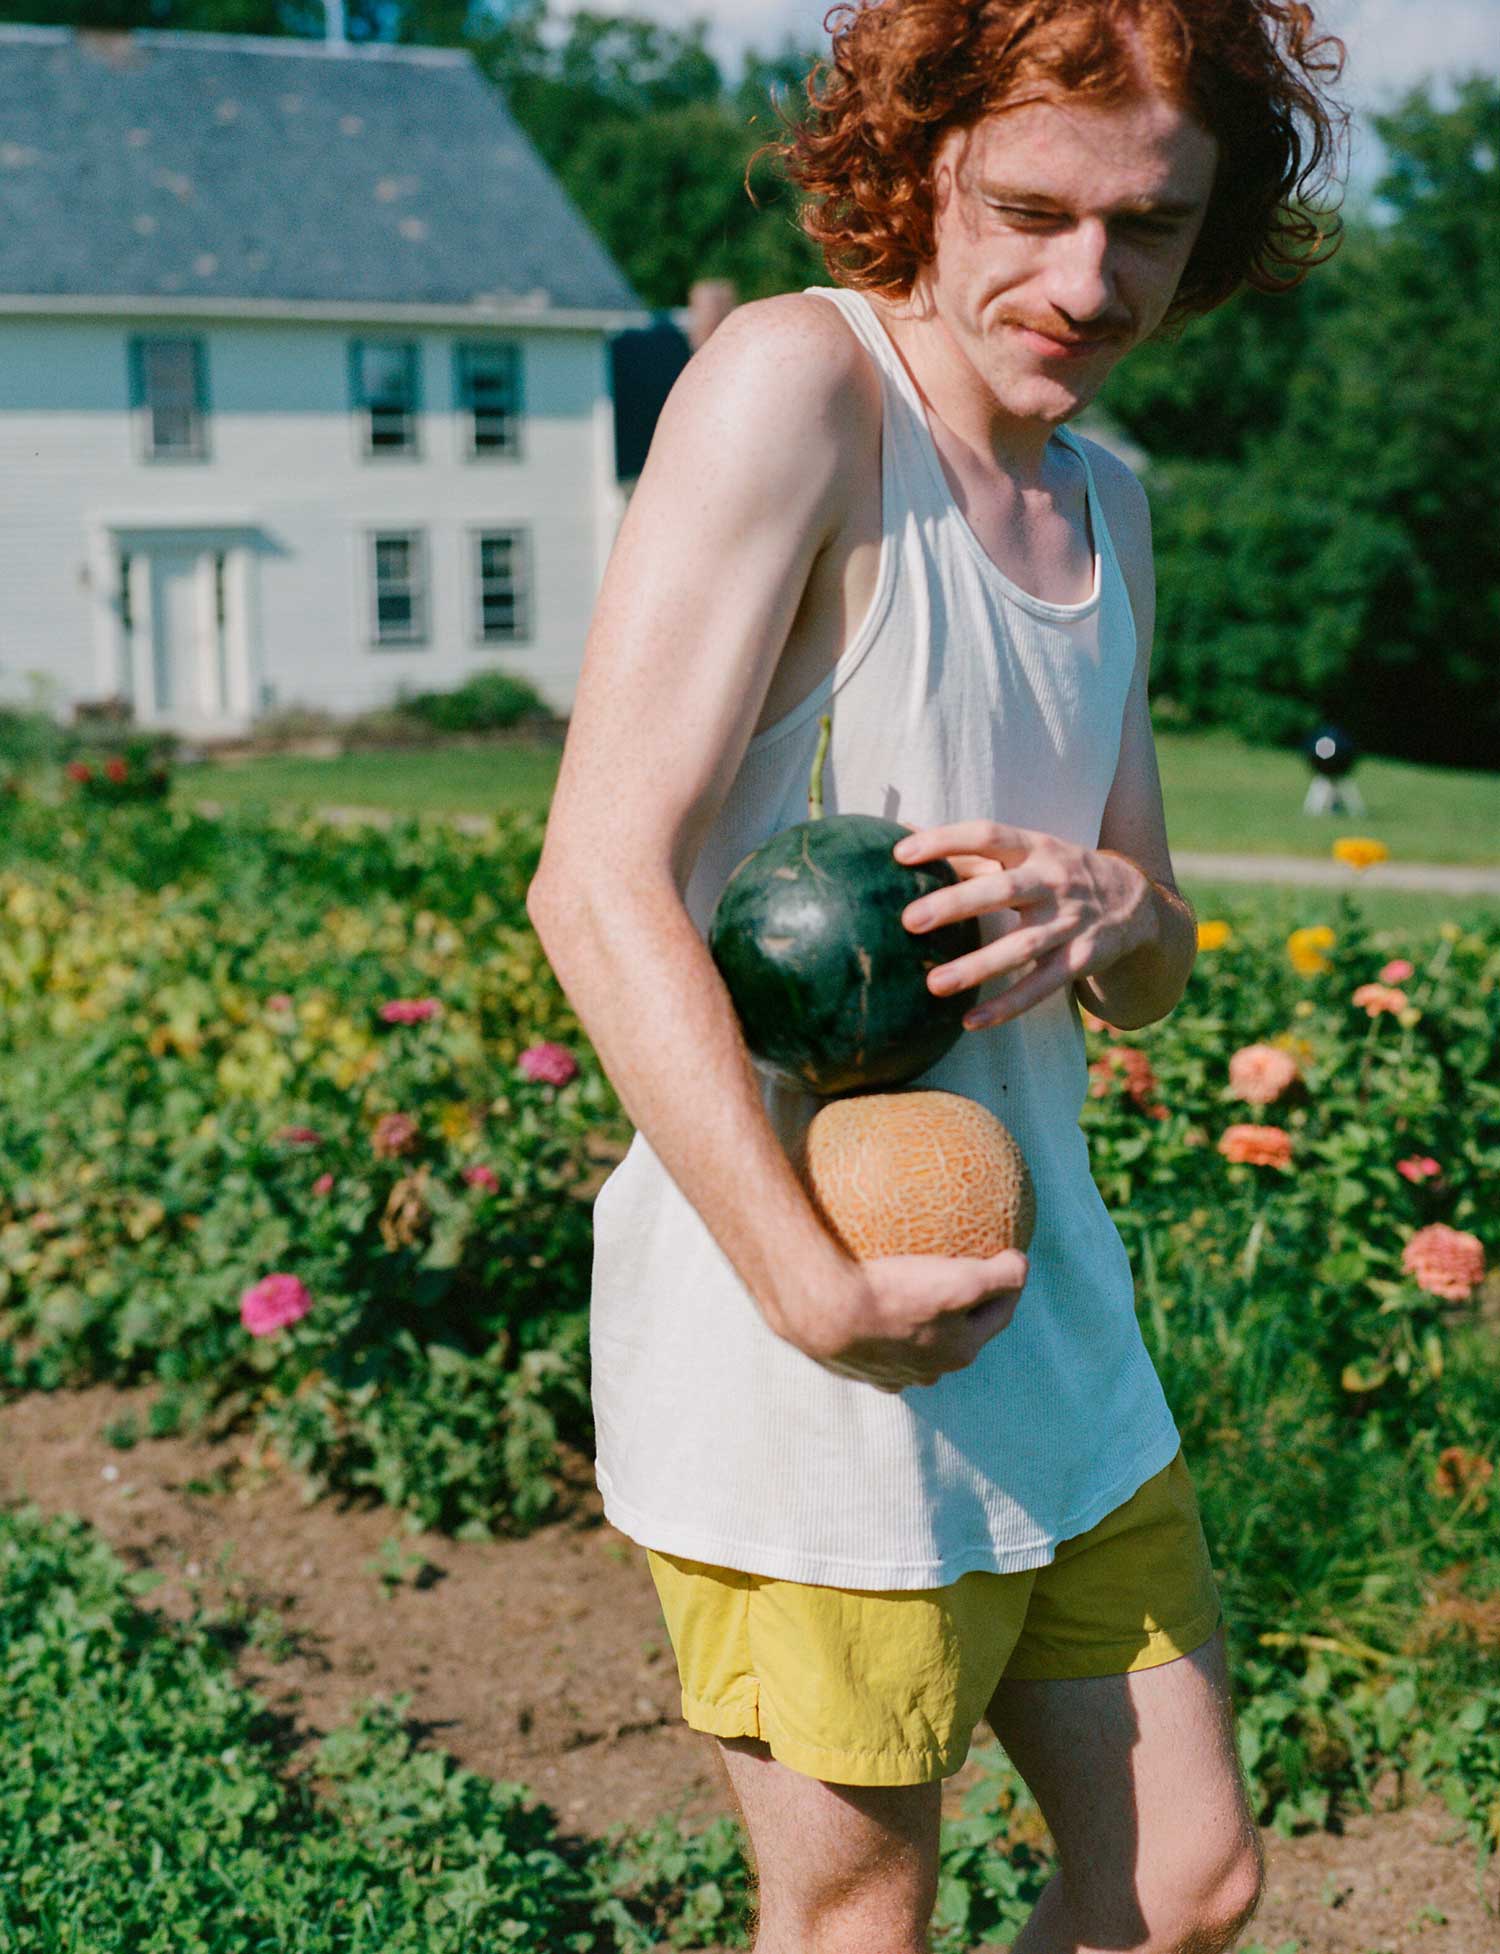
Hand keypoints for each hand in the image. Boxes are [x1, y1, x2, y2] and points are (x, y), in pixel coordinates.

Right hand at [779, 1251, 1029, 1391]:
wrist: (823, 1314)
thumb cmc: (896, 1296)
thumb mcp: (961, 1281)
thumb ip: (1002, 1275)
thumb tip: (1021, 1264)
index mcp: (960, 1351)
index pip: (999, 1315)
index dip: (1007, 1285)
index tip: (1004, 1257)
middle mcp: (930, 1371)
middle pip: (959, 1331)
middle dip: (965, 1305)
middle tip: (960, 1267)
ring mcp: (891, 1372)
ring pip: (918, 1341)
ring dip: (922, 1318)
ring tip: (913, 1282)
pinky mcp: (857, 1364)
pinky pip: (878, 1339)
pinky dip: (883, 1322)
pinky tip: (869, 1296)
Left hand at [893, 822, 1154, 1029]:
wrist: (1134, 900)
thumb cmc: (1056, 872)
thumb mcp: (1028, 850)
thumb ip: (973, 851)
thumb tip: (905, 835)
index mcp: (1035, 848)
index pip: (987, 835)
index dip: (946, 840)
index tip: (901, 854)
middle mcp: (1054, 881)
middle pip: (1002, 890)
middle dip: (955, 905)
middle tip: (908, 920)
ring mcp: (1069, 922)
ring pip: (1021, 947)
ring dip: (977, 966)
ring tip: (933, 984)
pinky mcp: (1080, 959)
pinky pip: (1041, 986)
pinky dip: (1007, 1006)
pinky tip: (971, 1020)